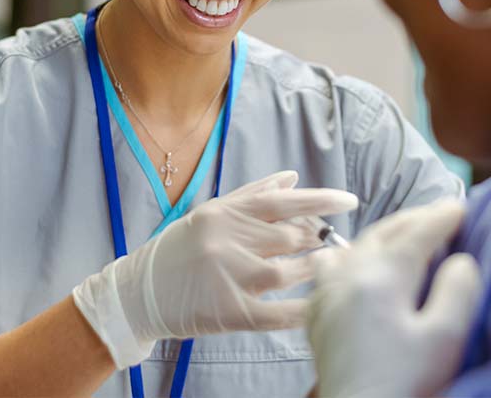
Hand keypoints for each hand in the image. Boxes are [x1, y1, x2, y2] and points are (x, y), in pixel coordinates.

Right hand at [73, 171, 357, 368]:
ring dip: (313, 269)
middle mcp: (228, 241)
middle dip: (316, 238)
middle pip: (291, 236)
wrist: (139, 291)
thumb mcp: (213, 212)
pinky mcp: (228, 312)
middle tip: (330, 241)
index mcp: (226, 213)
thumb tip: (292, 178)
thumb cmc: (182, 247)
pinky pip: (275, 312)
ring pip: (287, 271)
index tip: (350, 200)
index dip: (321, 199)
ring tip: (326, 266)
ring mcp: (228, 277)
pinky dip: (301, 309)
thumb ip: (254, 193)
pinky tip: (319, 305)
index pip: (284, 201)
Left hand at [308, 200, 481, 397]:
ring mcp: (328, 292)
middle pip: (384, 232)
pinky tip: (352, 260)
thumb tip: (460, 259)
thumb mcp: (445, 340)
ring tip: (404, 234)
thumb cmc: (406, 385)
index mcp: (382, 277)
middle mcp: (350, 275)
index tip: (461, 206)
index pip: (416, 234)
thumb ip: (456, 290)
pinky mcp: (317, 314)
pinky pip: (330, 267)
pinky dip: (349, 255)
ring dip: (383, 234)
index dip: (441, 218)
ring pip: (356, 245)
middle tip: (439, 215)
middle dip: (414, 219)